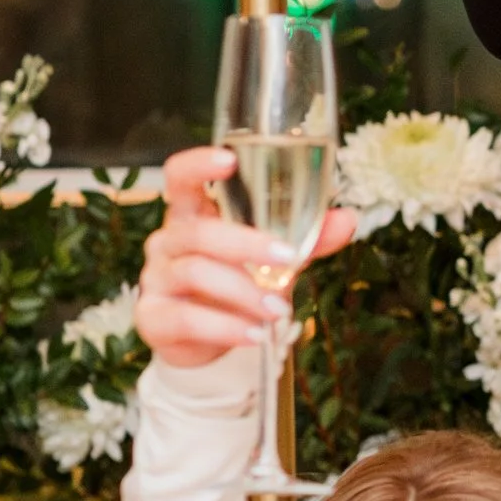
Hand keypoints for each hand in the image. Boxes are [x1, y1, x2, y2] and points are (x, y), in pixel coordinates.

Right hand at [136, 147, 354, 370]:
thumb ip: (307, 239)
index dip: (198, 164)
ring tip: (279, 311)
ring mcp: (155, 278)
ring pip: (194, 272)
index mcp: (192, 215)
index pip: (180, 177)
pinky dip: (226, 327)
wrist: (206, 341)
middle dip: (247, 244)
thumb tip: (348, 218)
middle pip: (198, 231)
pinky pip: (185, 318)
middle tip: (288, 258)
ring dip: (244, 292)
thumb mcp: (273, 260)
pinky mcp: (152, 317)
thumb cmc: (238, 284)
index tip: (229, 159)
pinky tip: (256, 335)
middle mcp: (167, 240)